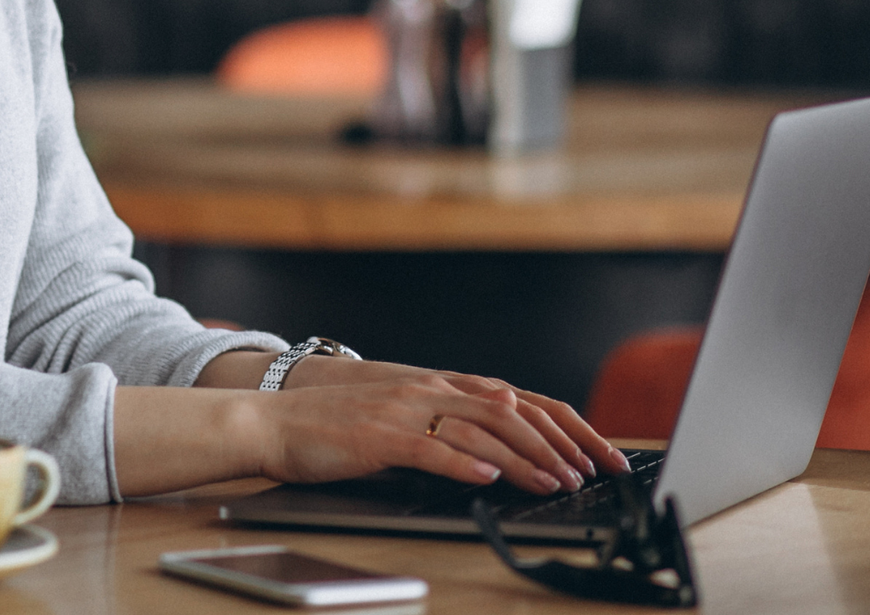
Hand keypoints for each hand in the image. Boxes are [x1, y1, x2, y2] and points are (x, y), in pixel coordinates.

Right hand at [270, 356, 630, 492]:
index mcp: (437, 386)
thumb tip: (493, 459)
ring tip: (554, 482)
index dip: (564, 426)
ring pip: (479, 430)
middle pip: (511, 412)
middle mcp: (428, 390)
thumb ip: (444, 430)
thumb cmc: (333, 428)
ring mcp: (404, 411)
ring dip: (523, 459)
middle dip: (557, 444)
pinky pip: (430, 449)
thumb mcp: (400, 420)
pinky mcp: (379, 436)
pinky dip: (463, 464)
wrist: (273, 421)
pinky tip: (488, 480)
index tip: (597, 454)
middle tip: (589, 474)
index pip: (519, 400)